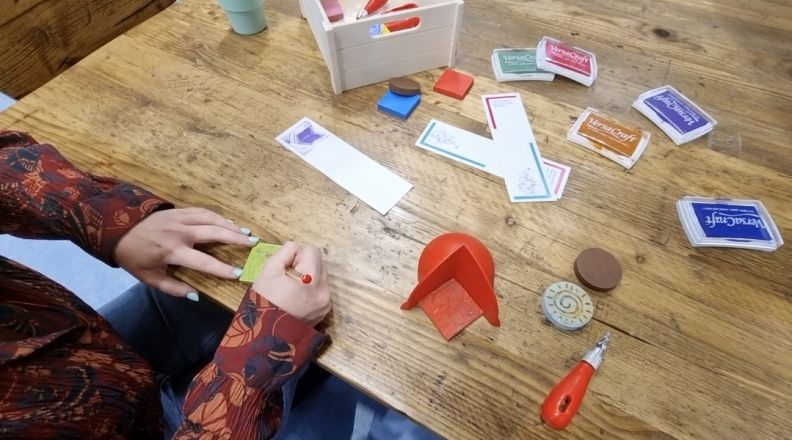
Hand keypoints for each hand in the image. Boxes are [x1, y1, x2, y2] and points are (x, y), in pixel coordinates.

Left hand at [114, 207, 258, 299]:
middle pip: (213, 233)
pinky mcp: (178, 210)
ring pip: (211, 219)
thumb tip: (196, 296)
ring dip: (230, 225)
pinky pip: (203, 211)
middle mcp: (179, 232)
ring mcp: (179, 218)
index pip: (203, 261)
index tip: (239, 273)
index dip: (221, 268)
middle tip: (253, 243)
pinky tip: (229, 222)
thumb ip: (173, 288)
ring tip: (247, 232)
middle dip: (235, 238)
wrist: (116, 229)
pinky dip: (218, 217)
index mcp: (172, 251)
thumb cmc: (134, 257)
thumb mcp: (149, 278)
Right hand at [252, 241, 330, 326]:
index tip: (285, 268)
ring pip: (320, 276)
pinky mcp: (325, 311)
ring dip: (308, 277)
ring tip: (291, 290)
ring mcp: (326, 302)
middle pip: (319, 263)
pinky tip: (297, 298)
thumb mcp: (269, 269)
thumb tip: (297, 248)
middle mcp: (325, 290)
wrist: (266, 335)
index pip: (313, 250)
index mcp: (313, 279)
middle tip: (286, 279)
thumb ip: (286, 251)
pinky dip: (311, 290)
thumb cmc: (264, 301)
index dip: (297, 255)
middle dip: (304, 265)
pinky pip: (320, 290)